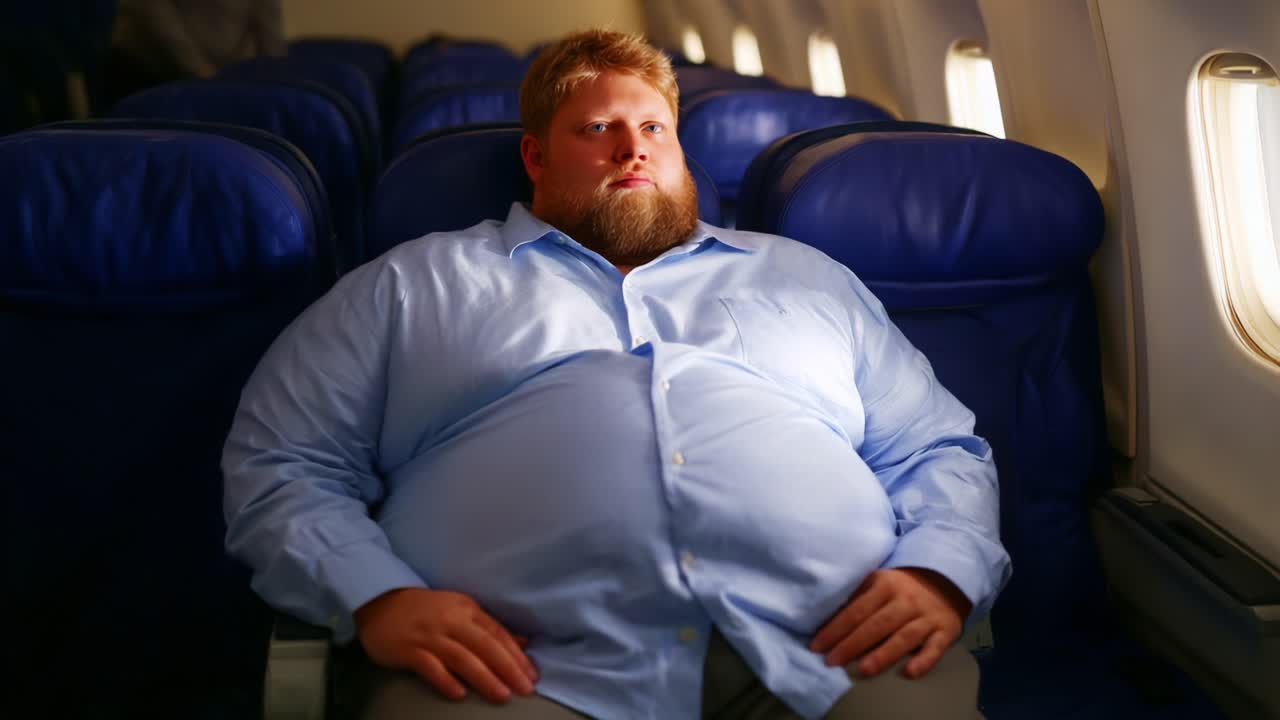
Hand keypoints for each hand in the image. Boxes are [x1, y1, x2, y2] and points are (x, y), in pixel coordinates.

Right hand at [354, 587, 538, 702]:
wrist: (381, 601)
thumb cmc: (427, 610)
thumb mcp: (461, 610)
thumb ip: (490, 628)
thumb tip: (523, 643)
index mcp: (466, 609)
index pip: (497, 633)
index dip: (516, 655)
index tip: (532, 675)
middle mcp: (451, 620)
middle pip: (485, 646)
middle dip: (508, 668)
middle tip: (525, 689)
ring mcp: (429, 635)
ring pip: (462, 658)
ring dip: (484, 678)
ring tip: (501, 696)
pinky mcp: (408, 650)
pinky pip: (430, 667)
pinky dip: (446, 680)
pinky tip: (459, 695)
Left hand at [810, 568, 970, 679]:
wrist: (944, 579)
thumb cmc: (900, 587)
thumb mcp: (877, 582)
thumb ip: (856, 597)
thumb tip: (824, 618)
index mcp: (884, 585)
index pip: (856, 610)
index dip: (835, 628)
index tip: (817, 646)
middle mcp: (906, 601)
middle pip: (877, 625)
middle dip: (852, 644)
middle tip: (832, 662)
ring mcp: (927, 617)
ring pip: (904, 637)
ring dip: (884, 654)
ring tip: (864, 670)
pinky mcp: (945, 632)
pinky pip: (935, 648)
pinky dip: (923, 661)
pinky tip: (909, 673)